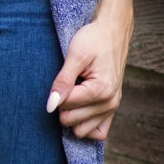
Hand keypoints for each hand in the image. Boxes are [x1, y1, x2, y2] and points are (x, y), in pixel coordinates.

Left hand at [45, 7, 133, 141]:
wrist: (113, 30)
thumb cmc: (93, 39)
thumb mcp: (74, 56)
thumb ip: (62, 82)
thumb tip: (50, 106)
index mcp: (101, 90)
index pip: (65, 107)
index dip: (57, 94)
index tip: (63, 78)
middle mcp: (110, 103)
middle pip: (71, 122)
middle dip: (63, 106)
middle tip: (68, 85)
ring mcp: (113, 107)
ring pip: (82, 131)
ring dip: (73, 116)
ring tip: (75, 94)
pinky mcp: (112, 108)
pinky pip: (98, 132)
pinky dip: (86, 124)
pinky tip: (80, 108)